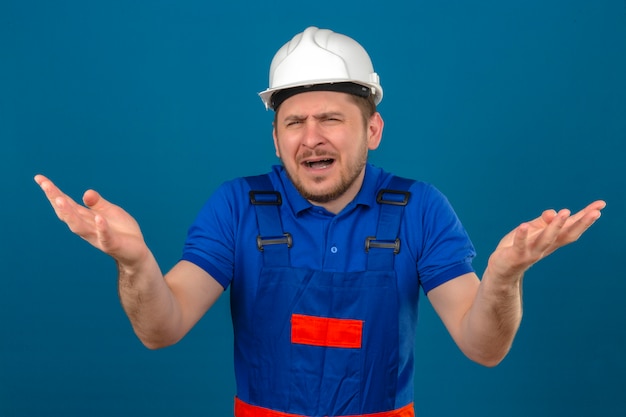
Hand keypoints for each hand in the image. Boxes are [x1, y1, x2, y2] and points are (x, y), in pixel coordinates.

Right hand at [34, 175, 148, 266]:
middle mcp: (87, 228)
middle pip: (67, 213)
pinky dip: (101, 227)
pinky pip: (105, 236)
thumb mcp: (110, 211)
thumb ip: (97, 203)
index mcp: (86, 218)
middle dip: (56, 199)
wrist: (136, 253)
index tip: (40, 178)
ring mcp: (98, 237)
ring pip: (79, 226)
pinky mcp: (112, 244)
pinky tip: (99, 218)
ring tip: (60, 200)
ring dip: (69, 214)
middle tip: (45, 185)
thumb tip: (86, 193)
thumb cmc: (122, 231)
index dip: (53, 192)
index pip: (67, 204)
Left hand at [487, 200, 605, 278]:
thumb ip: (543, 221)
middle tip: (596, 212)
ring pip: (546, 239)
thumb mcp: (532, 231)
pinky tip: (524, 225)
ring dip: (555, 226)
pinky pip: (519, 244)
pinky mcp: (516, 255)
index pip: (571, 227)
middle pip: (566, 235)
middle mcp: (546, 247)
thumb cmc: (519, 247)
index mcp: (551, 240)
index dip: (585, 218)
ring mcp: (532, 252)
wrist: (502, 271)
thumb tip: (553, 212)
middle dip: (581, 223)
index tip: (601, 206)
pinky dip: (522, 235)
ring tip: (565, 212)